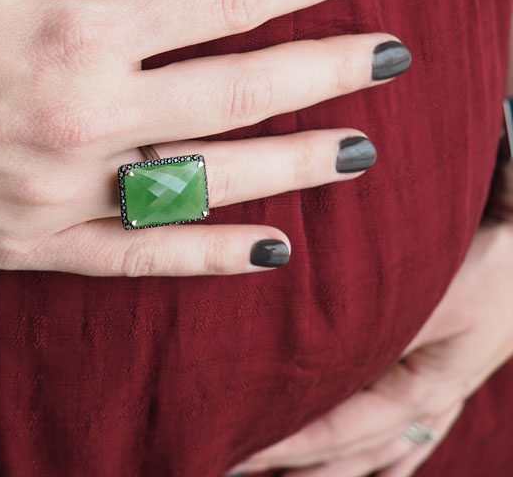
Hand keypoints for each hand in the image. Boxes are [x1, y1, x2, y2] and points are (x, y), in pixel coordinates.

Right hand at [0, 0, 407, 275]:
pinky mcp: (28, 243)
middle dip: (327, 69)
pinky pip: (140, 255)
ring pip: (208, 178)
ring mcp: (61, 190)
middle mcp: (85, 115)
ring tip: (359, 151)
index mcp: (75, 27)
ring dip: (294, 161)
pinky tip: (273, 247)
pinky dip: (210, 252)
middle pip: (238, 90)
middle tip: (393, 58)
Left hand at [229, 162, 512, 474]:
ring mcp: (438, 397)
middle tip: (236, 468)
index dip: (288, 448)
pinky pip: (399, 441)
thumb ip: (377, 327)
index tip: (238, 453)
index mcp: (422, 392)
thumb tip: (312, 352)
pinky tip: (357, 472)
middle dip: (298, 468)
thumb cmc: (484, 263)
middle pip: (354, 455)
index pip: (341, 433)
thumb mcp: (431, 295)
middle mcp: (428, 405)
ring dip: (326, 470)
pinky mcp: (441, 382)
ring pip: (376, 454)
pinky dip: (370, 463)